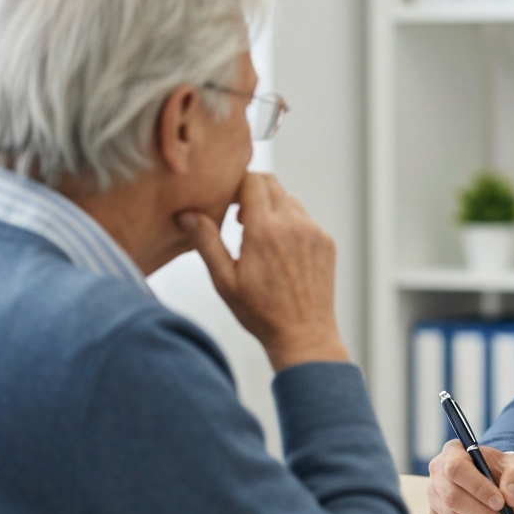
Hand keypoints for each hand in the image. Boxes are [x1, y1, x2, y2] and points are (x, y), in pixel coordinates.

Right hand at [177, 172, 347, 370]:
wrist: (303, 334)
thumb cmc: (260, 312)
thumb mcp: (224, 280)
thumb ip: (206, 241)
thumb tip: (186, 214)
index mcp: (265, 230)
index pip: (252, 180)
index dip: (235, 185)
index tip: (226, 203)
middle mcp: (294, 223)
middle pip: (271, 183)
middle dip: (251, 191)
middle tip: (238, 218)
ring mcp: (314, 231)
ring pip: (289, 200)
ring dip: (271, 207)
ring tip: (258, 237)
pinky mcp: (326, 241)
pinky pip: (305, 218)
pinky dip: (290, 223)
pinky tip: (279, 251)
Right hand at [428, 440, 513, 513]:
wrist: (498, 483)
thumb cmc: (504, 472)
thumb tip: (511, 495)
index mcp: (454, 451)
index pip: (456, 469)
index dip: (478, 488)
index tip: (500, 502)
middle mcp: (438, 472)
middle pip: (453, 497)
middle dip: (483, 512)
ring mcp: (435, 496)